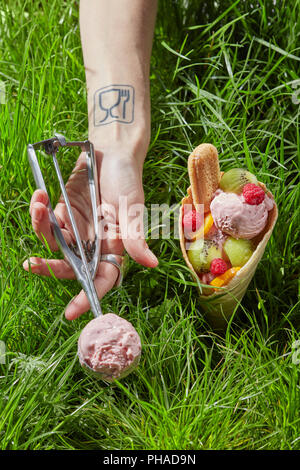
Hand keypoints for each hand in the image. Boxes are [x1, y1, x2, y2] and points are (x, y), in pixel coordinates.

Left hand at [23, 146, 157, 319]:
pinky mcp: (62, 211)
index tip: (71, 312)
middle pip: (70, 265)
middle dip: (50, 267)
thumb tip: (151, 264)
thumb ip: (135, 237)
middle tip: (32, 264)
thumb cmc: (127, 179)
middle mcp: (93, 242)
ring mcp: (76, 227)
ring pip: (54, 242)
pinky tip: (39, 196)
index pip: (100, 278)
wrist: (111, 151)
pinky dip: (39, 210)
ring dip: (41, 228)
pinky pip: (46, 220)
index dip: (87, 296)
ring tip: (38, 206)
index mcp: (113, 246)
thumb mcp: (132, 208)